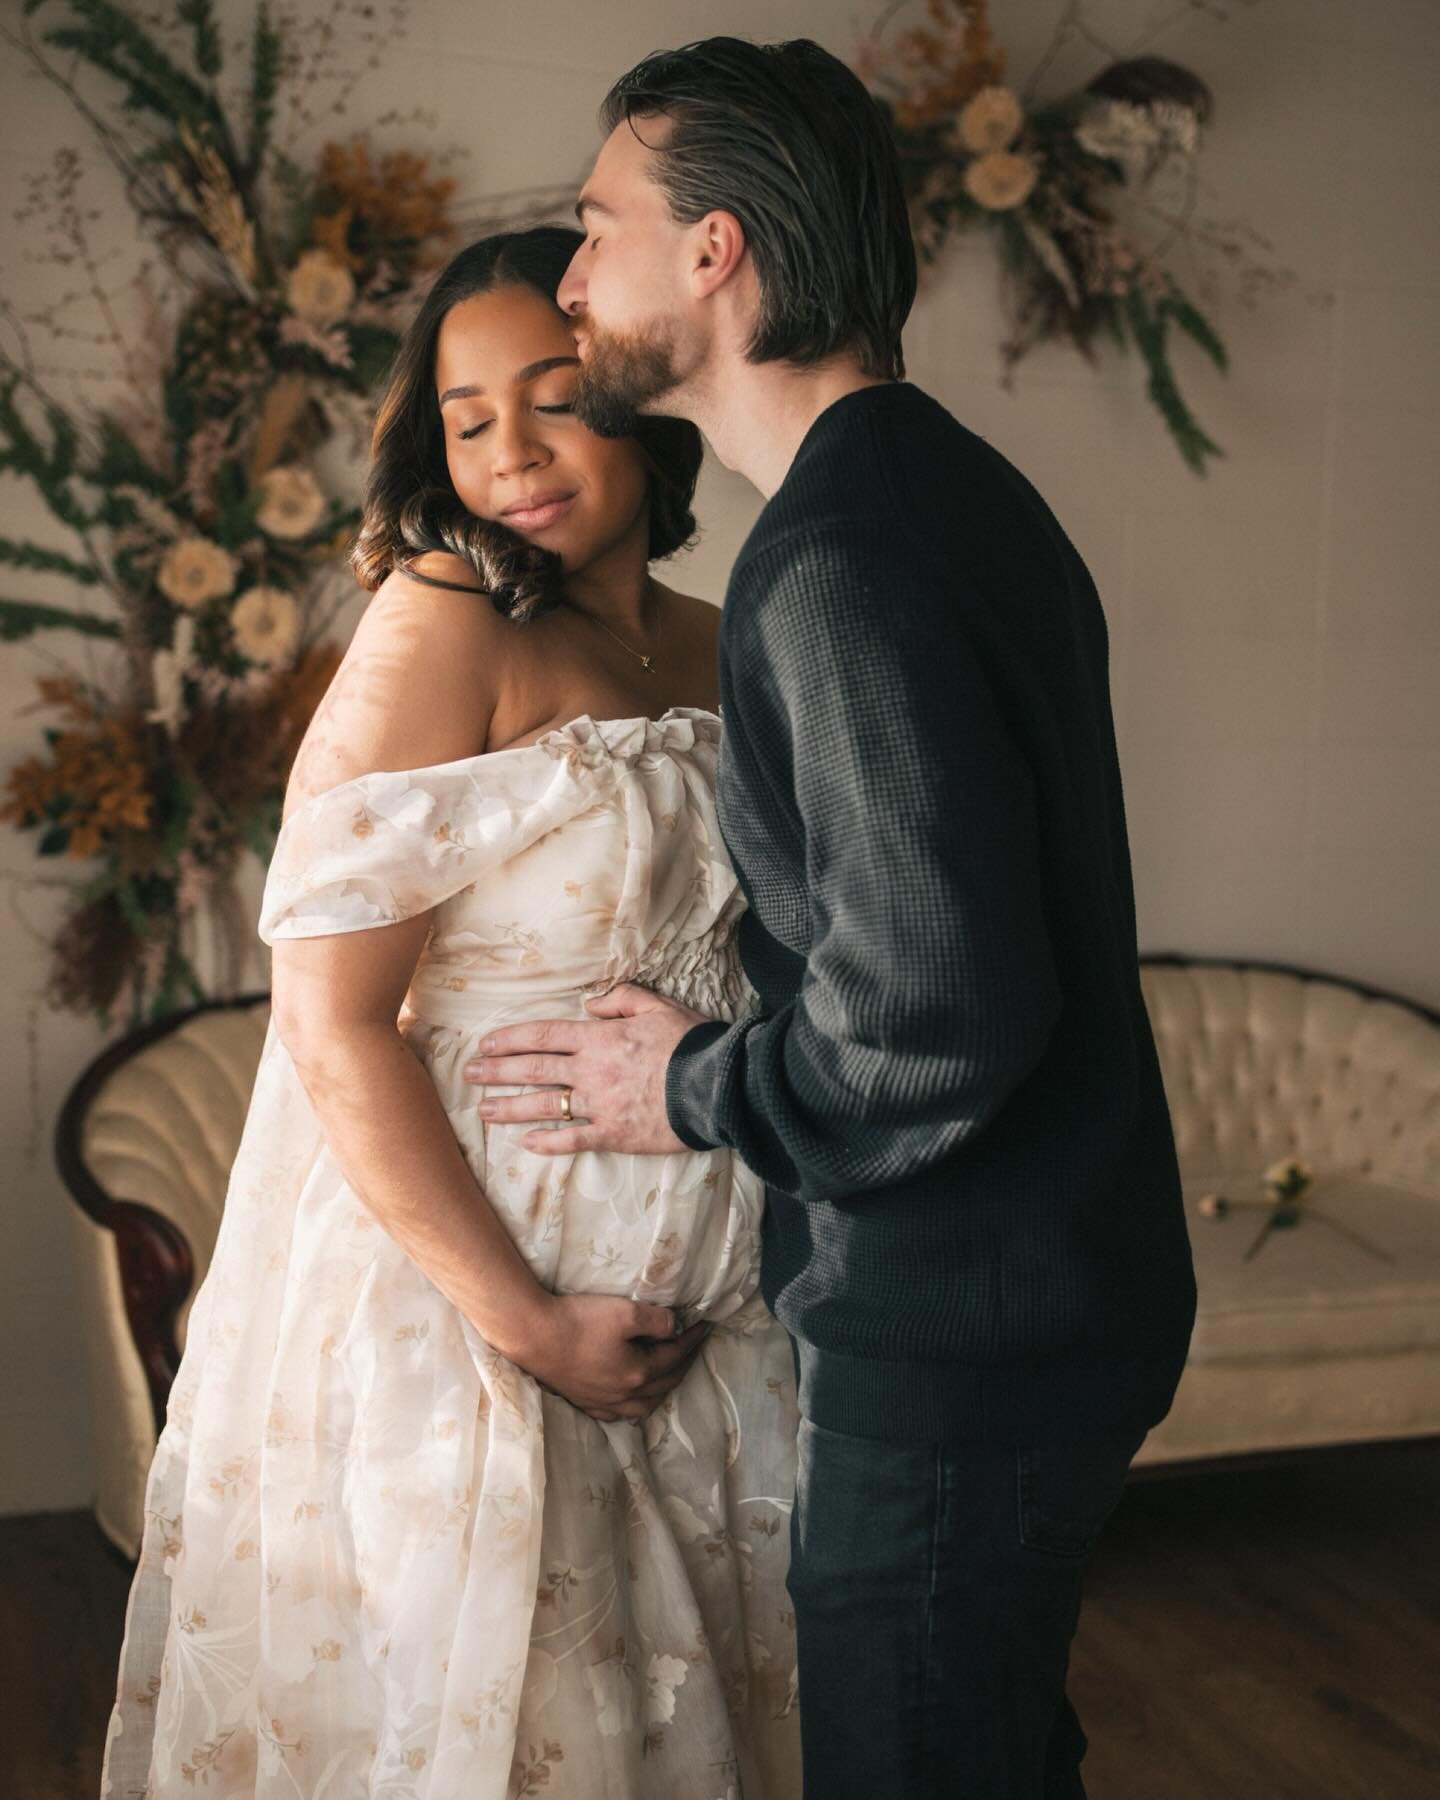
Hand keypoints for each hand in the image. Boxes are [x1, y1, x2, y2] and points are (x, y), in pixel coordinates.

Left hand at [464, 984, 706, 1155]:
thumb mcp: (658, 1006)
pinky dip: (548, 1143)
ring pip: (543, 1106)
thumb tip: (590, 1004)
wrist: (718, 1085)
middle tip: (469, 1074)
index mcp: (599, 1038)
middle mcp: (591, 1071)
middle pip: (533, 1069)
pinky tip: (527, 1143)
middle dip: (497, 1071)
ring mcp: (599, 1105)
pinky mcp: (613, 1134)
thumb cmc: (691, 1043)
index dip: (510, 1039)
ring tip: (483, 1110)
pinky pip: (573, 1140)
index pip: (542, 1036)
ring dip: (509, 1107)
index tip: (486, 1043)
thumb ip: (621, 1000)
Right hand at [514, 1292, 708, 1421]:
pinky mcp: (582, 1401)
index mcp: (638, 1373)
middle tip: (694, 1346)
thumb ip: (658, 1321)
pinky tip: (629, 1399)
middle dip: (683, 1363)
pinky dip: (632, 1406)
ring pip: (643, 1406)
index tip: (706, 1325)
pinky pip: (616, 1413)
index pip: (676, 1355)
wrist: (532, 1335)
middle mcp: (623, 1395)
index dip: (693, 1339)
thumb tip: (676, 1327)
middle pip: (664, 1383)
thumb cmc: (580, 1321)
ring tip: (668, 1375)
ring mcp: (601, 1402)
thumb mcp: (626, 1312)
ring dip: (661, 1390)